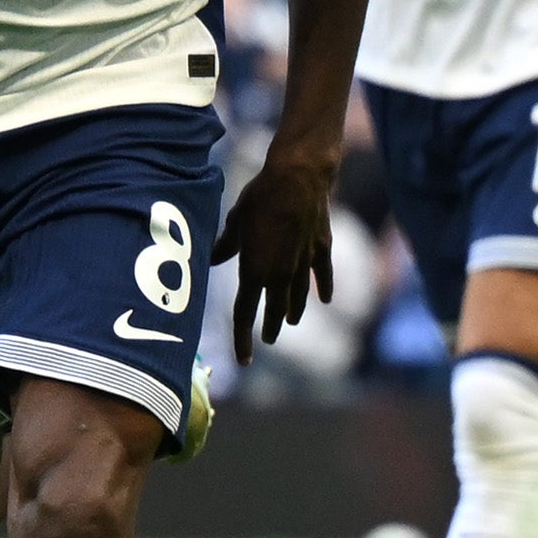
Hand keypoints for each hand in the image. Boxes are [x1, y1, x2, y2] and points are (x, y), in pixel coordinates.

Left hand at [216, 140, 336, 361]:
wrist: (299, 177)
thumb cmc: (261, 196)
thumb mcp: (236, 221)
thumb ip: (225, 245)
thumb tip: (212, 260)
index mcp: (255, 270)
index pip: (245, 313)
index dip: (242, 338)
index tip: (245, 360)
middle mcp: (280, 274)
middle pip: (275, 310)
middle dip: (270, 327)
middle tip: (268, 340)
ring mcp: (304, 263)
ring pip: (298, 297)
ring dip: (293, 312)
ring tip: (291, 322)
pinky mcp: (321, 249)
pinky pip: (322, 275)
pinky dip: (322, 288)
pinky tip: (324, 300)